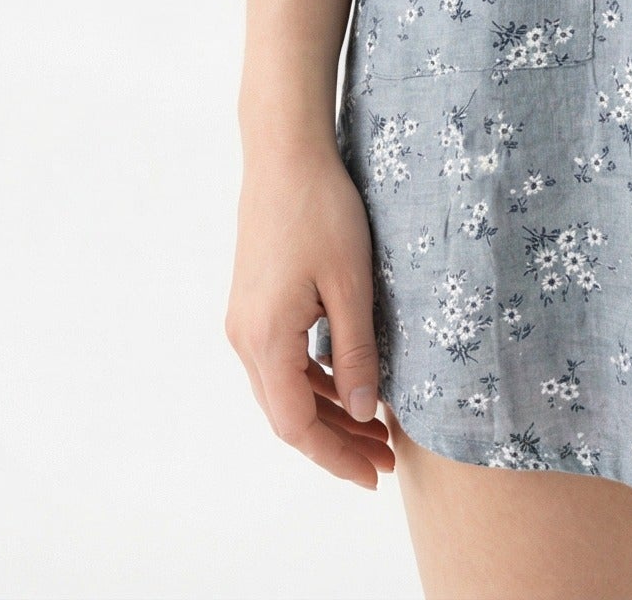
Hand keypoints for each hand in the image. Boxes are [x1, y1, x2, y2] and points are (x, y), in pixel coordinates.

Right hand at [223, 139, 393, 488]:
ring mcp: (246, 321)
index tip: (373, 477)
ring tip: (376, 429)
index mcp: (266, 340)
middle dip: (337, 442)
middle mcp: (246, 339)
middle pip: (288, 415)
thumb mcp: (351, 284)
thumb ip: (356, 352)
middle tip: (385, 459)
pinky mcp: (254, 304)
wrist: (284, 155)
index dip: (335, 457)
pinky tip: (350, 384)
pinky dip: (315, 381)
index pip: (297, 426)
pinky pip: (283, 361)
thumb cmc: (322, 211)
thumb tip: (366, 414)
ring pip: (285, 390)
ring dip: (328, 412)